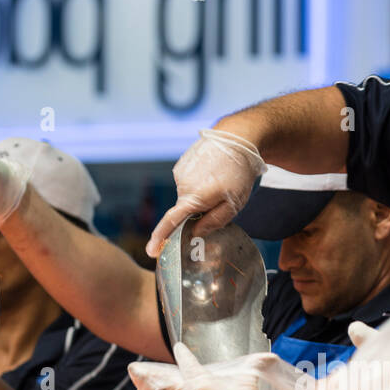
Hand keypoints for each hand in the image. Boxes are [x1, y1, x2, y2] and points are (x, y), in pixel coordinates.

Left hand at [128, 343, 288, 389]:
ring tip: (137, 382)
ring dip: (148, 389)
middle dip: (146, 374)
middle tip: (133, 367)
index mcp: (201, 380)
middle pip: (162, 381)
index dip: (182, 354)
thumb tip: (271, 356)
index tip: (178, 348)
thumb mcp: (250, 381)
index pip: (187, 363)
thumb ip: (257, 365)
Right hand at [146, 129, 266, 258]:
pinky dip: (199, 183)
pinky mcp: (181, 164)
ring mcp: (180, 173)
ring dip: (200, 196)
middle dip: (198, 212)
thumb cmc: (239, 173)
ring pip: (188, 196)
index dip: (160, 238)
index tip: (150, 251)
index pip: (171, 222)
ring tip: (219, 181)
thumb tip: (196, 233)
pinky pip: (188, 183)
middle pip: (185, 210)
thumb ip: (214, 221)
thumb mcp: (234, 204)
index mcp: (194, 198)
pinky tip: (213, 173)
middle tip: (221, 199)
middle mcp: (182, 185)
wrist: (236, 138)